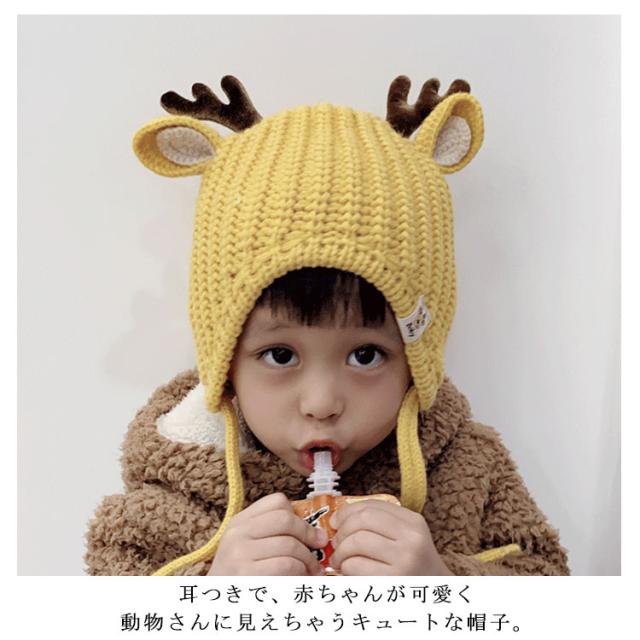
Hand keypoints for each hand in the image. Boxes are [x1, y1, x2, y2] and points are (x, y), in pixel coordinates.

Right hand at [207, 493, 327, 575]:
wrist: (217, 607)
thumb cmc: (240, 579)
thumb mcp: (246, 549)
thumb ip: (271, 535)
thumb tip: (314, 532)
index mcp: (239, 523)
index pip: (277, 502)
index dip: (298, 515)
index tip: (307, 530)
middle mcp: (237, 534)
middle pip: (286, 519)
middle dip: (309, 533)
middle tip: (319, 546)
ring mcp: (240, 554)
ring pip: (290, 545)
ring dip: (309, 559)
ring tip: (313, 570)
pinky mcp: (248, 576)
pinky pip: (287, 565)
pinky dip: (302, 573)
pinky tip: (303, 580)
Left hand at [328, 499, 453, 575]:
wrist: (436, 595)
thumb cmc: (415, 566)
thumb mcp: (408, 537)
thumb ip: (382, 523)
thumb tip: (341, 518)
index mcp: (413, 522)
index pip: (373, 506)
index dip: (347, 511)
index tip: (336, 520)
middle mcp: (411, 538)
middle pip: (363, 520)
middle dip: (342, 530)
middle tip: (335, 541)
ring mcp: (404, 560)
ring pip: (357, 541)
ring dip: (340, 550)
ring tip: (339, 558)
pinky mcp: (393, 581)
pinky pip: (356, 566)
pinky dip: (345, 567)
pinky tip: (347, 571)